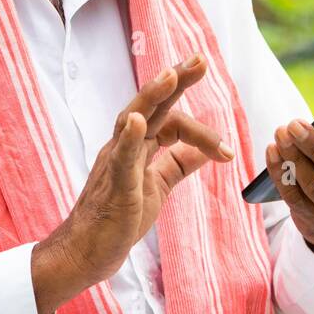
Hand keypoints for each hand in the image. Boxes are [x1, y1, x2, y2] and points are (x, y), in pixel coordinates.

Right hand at [30, 53, 232, 313]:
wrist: (86, 254)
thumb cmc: (117, 219)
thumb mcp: (157, 187)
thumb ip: (178, 165)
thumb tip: (208, 151)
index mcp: (138, 147)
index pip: (171, 121)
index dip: (200, 130)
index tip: (227, 151)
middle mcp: (124, 146)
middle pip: (152, 104)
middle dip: (176, 80)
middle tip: (200, 59)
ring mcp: (115, 162)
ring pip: (133, 118)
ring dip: (152, 95)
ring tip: (171, 74)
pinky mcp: (113, 185)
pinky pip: (120, 157)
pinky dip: (130, 137)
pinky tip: (138, 120)